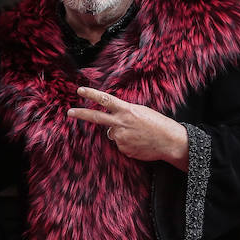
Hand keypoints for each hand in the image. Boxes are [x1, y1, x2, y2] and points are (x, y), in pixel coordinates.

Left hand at [68, 86, 189, 170]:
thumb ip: (124, 114)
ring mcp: (121, 137)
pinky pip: (121, 145)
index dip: (91, 94)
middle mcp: (121, 123)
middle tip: (70, 112)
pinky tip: (139, 142)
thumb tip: (111, 124)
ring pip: (113, 134)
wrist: (169, 142)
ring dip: (121, 133)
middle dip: (81, 114)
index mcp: (127, 110)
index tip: (80, 90)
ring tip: (138, 134)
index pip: (105, 100)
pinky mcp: (124, 149)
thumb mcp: (141, 112)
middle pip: (96, 117)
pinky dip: (128, 143)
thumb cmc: (158, 124)